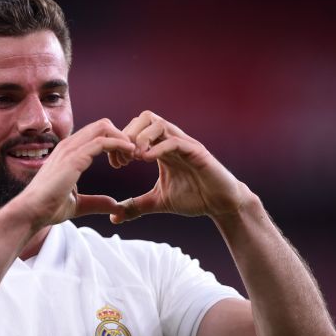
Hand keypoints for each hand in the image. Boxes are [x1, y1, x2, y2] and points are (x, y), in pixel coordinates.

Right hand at [11, 118, 135, 228]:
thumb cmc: (48, 208)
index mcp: (69, 153)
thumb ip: (97, 202)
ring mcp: (70, 149)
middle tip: (131, 157)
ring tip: (133, 156)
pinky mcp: (74, 158)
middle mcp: (69, 146)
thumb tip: (116, 206)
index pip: (96, 134)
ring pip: (104, 128)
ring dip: (122, 139)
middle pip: (102, 125)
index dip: (114, 143)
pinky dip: (120, 144)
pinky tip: (129, 153)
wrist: (31, 212)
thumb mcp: (79, 205)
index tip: (124, 162)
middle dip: (121, 137)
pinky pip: (102, 141)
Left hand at [110, 110, 251, 222]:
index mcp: (161, 148)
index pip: (136, 129)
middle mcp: (172, 141)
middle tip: (123, 159)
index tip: (116, 163)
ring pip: (159, 123)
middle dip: (128, 135)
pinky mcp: (197, 152)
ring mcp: (185, 144)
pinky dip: (158, 147)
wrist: (222, 205)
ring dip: (141, 138)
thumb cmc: (193, 198)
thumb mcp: (157, 202)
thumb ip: (136, 206)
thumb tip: (114, 217)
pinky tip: (146, 160)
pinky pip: (174, 141)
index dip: (121, 142)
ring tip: (134, 158)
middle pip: (145, 118)